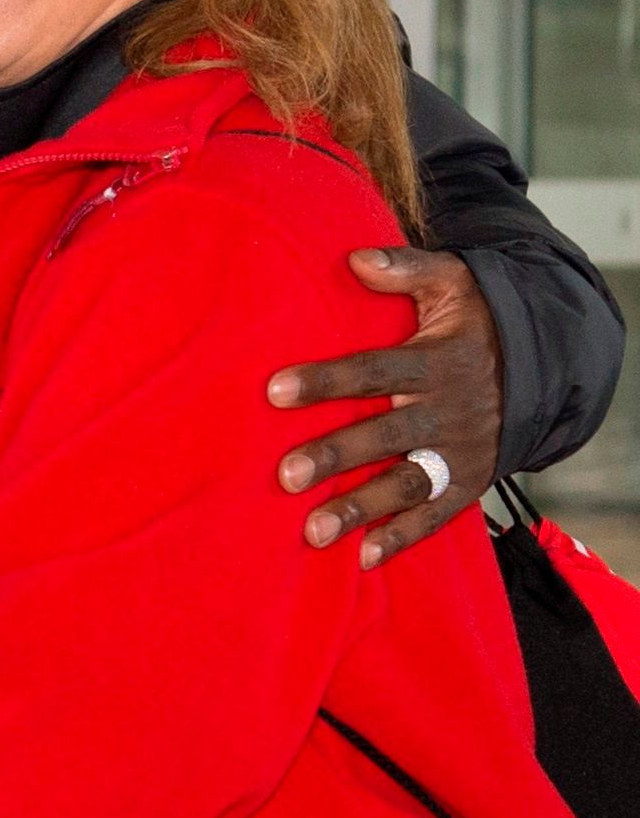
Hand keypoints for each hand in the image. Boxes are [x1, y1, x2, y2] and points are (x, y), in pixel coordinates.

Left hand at [269, 248, 504, 567]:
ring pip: (408, 485)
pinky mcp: (469, 484)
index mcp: (437, 362)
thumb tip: (356, 258)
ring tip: (313, 529)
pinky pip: (438, 517)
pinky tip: (364, 558)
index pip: (374, 372)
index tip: (275, 391)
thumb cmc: (476, 320)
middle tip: (285, 474)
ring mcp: (460, 454)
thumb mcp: (453, 281)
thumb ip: (406, 268)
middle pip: (385, 437)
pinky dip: (403, 539)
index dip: (326, 381)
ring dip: (361, 509)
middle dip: (336, 456)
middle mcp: (449, 412)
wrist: (542, 366)